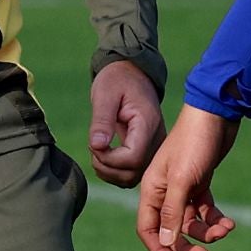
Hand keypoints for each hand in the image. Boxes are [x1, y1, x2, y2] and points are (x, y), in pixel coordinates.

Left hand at [87, 60, 165, 187]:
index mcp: (147, 124)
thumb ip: (101, 120)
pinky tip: (105, 154)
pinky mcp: (147, 151)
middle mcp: (156, 140)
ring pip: (132, 178)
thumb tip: (96, 146)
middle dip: (106, 167)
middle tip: (94, 147)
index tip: (95, 143)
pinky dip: (114, 171)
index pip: (133, 158)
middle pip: (133, 173)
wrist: (132, 73)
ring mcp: (154, 148)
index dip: (109, 158)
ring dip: (109, 172)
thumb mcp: (105, 93)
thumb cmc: (118, 79)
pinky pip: (132, 173)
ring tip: (98, 150)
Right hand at [135, 105, 238, 250]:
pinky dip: (216, 219)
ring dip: (207, 231)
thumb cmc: (194, 143)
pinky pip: (205, 211)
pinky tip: (229, 222)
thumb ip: (172, 212)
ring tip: (225, 228)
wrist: (216, 115)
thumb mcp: (182, 179)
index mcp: (152, 189)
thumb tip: (166, 243)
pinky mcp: (200, 183)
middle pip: (170, 230)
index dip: (160, 250)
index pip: (148, 229)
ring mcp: (183, 187)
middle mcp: (164, 191)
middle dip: (187, 244)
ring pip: (191, 222)